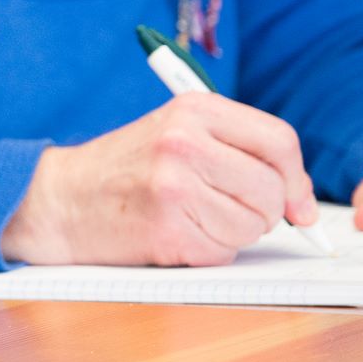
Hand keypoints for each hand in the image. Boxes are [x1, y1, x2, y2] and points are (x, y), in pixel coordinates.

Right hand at [0, 94, 319, 265]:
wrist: (61, 200)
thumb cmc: (127, 168)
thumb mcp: (177, 134)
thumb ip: (238, 150)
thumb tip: (301, 200)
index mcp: (192, 110)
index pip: (279, 141)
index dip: (296, 179)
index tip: (297, 203)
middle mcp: (184, 143)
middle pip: (271, 189)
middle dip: (266, 211)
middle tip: (233, 211)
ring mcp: (175, 187)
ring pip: (253, 224)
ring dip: (234, 233)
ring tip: (195, 218)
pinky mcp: (168, 230)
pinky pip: (224, 251)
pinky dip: (210, 251)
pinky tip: (179, 234)